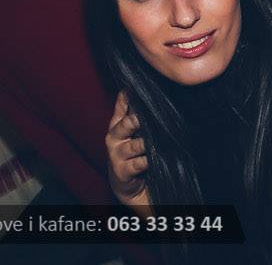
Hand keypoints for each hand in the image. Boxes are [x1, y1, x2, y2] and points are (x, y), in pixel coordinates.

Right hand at [106, 92, 150, 207]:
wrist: (126, 184)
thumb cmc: (130, 153)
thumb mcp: (127, 131)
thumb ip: (127, 110)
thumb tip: (130, 88)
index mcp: (116, 126)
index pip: (122, 107)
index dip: (128, 97)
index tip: (136, 88)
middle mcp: (114, 138)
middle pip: (127, 124)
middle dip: (138, 119)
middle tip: (147, 115)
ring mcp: (117, 155)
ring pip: (136, 145)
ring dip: (147, 143)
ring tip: (157, 139)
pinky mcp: (122, 171)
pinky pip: (139, 163)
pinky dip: (149, 160)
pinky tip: (155, 157)